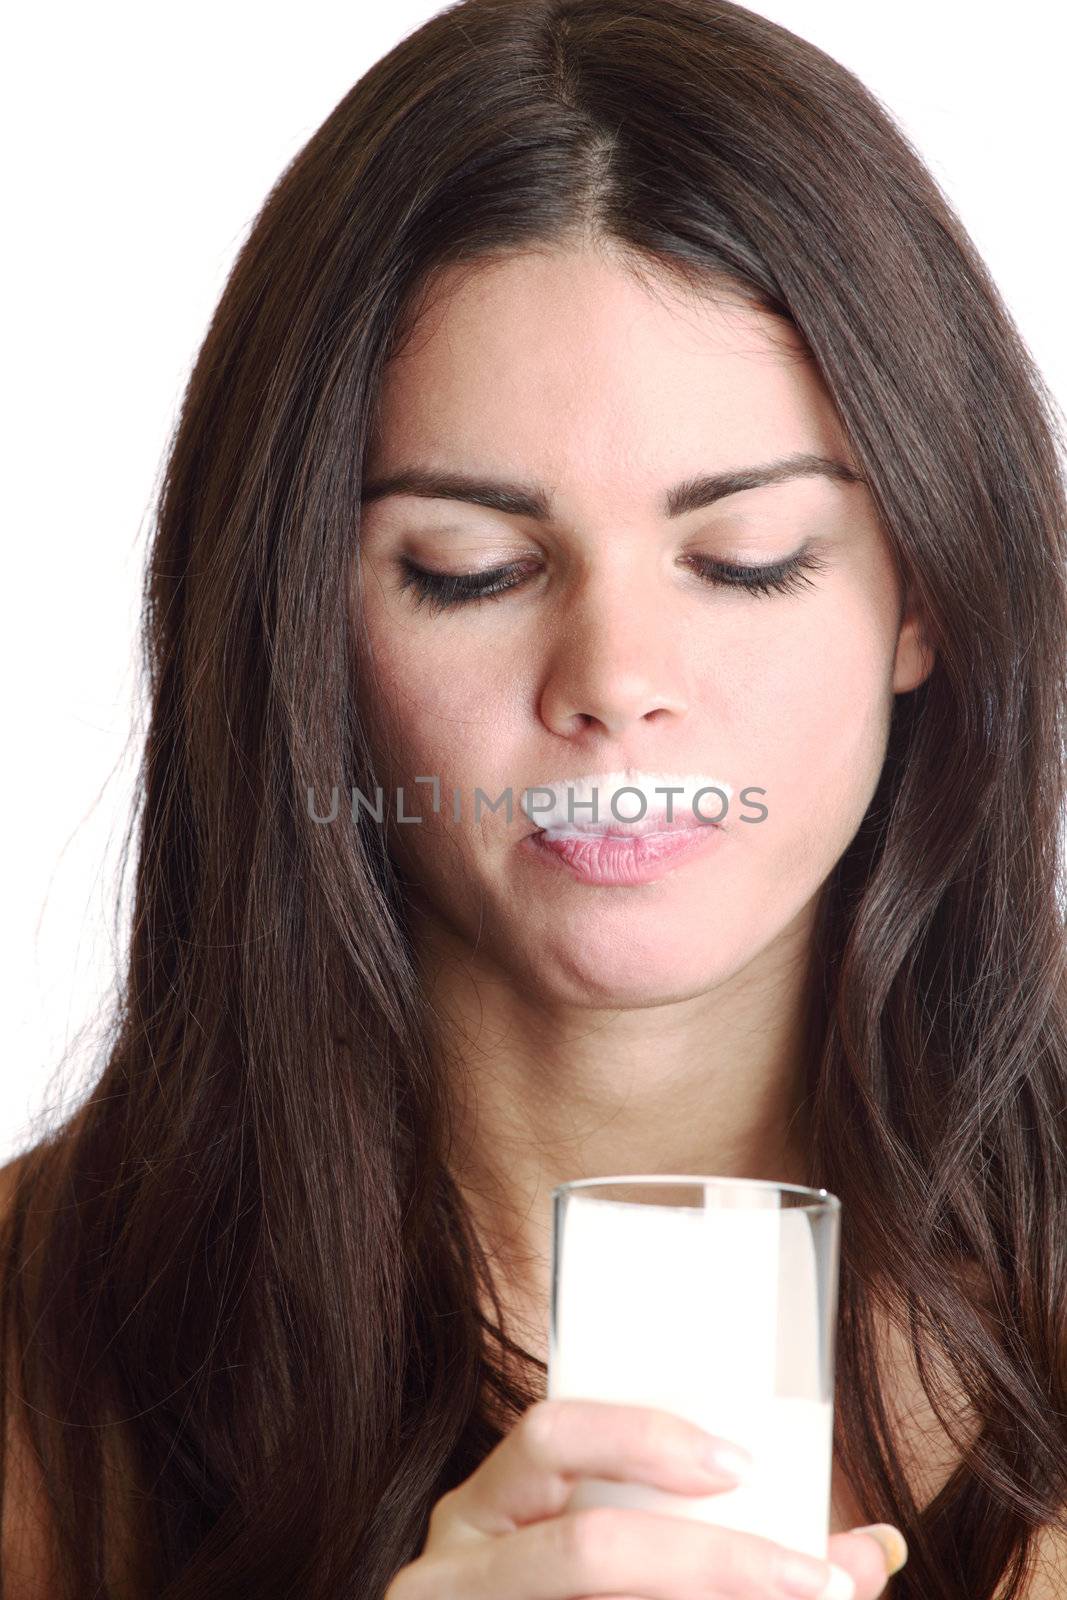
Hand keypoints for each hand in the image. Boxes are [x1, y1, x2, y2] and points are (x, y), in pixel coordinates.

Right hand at [384, 1397, 905, 1598]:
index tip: (744, 1465)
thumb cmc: (565, 1595)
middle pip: (585, 1548)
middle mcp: (456, 1564)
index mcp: (488, 1504)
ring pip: (582, 1599)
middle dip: (712, 1563)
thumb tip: (877, 1549)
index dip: (643, 1440)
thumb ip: (729, 1548)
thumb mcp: (609, 1557)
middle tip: (811, 1580)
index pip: (552, 1432)